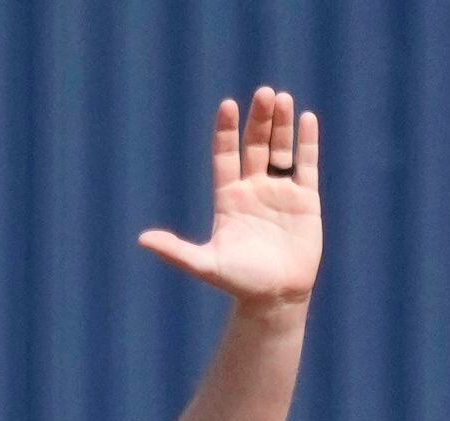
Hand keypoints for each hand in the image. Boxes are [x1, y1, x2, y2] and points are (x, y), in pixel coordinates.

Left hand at [139, 87, 320, 307]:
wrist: (274, 297)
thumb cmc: (238, 282)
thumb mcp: (204, 264)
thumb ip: (175, 251)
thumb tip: (143, 239)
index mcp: (228, 199)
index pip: (225, 156)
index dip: (226, 132)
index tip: (227, 105)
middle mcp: (253, 190)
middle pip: (255, 146)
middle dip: (258, 120)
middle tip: (263, 93)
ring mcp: (279, 192)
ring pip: (280, 150)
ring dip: (281, 125)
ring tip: (281, 98)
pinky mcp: (305, 199)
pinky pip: (306, 164)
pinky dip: (306, 142)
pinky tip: (306, 119)